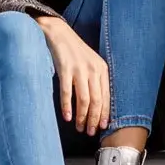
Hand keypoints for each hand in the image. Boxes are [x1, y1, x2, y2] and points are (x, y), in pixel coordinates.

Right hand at [37, 16, 109, 134]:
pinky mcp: (65, 68)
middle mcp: (93, 69)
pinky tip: (67, 117)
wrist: (58, 32)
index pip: (106, 96)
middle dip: (94, 119)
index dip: (105, 114)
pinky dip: (67, 106)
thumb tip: (96, 104)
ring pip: (84, 99)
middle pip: (96, 100)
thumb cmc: (74, 50)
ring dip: (82, 116)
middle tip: (90, 132)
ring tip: (79, 127)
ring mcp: (79, 69)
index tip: (103, 127)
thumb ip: (95, 80)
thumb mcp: (90, 63)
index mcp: (102, 69)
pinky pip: (67, 91)